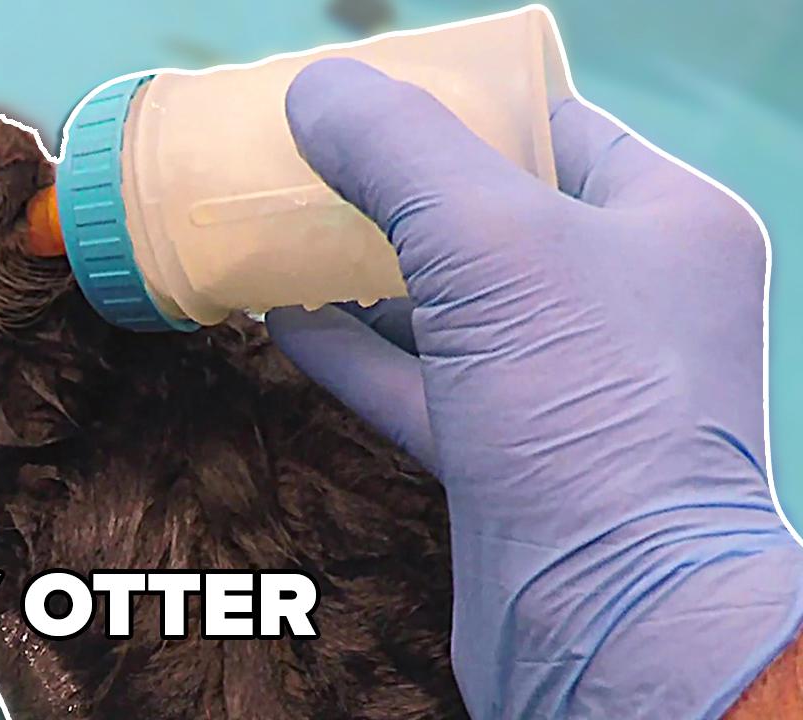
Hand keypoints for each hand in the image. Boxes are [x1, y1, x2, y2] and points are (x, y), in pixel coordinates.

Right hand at [267, 58, 802, 717]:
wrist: (604, 614)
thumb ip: (399, 149)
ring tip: (275, 228)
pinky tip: (280, 317)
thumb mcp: (489, 240)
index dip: (456, 104)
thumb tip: (316, 88)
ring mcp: (559, 383)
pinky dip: (348, 350)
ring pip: (442, 305)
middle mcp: (621, 299)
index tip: (367, 95)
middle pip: (485, 216)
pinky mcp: (503, 452)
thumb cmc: (582, 406)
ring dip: (356, 271)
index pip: (551, 129)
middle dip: (388, 187)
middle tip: (305, 156)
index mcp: (662, 222)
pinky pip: (413, 381)